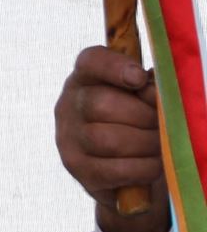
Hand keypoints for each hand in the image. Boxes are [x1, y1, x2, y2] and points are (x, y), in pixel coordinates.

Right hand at [56, 46, 172, 231]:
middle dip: (142, 116)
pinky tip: (154, 164)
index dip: (114, 67)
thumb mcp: (142, 97)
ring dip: (145, 144)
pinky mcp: (77, 168)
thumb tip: (157, 94)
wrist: (123, 165)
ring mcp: (67, 138)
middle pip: (100, 104)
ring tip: (161, 145)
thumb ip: (149, 89)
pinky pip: (112, 169)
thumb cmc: (138, 122)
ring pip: (106, 139)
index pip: (91, 61)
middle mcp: (69, 105)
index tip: (139, 78)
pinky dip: (142, 167)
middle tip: (163, 124)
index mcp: (87, 78)